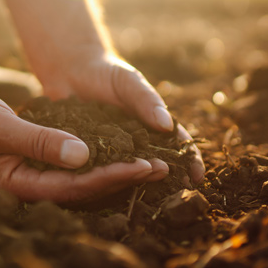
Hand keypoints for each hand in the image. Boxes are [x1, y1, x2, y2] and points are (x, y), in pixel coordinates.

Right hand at [0, 88, 170, 201]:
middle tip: (161, 167)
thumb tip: (83, 156)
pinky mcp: (33, 161)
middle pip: (83, 189)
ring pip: (80, 178)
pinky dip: (95, 158)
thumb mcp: (1, 127)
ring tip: (149, 162)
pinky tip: (117, 150)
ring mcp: (31, 175)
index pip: (75, 187)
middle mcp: (29, 185)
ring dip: (113, 169)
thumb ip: (40, 142)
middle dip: (122, 178)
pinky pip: (70, 165)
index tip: (143, 165)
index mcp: (19, 185)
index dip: (111, 177)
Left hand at [38, 50, 204, 185]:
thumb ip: (147, 100)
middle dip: (169, 180)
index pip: (176, 145)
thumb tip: (167, 125)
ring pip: (128, 172)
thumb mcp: (129, 82)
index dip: (189, 160)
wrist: (71, 70)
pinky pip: (98, 169)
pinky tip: (107, 191)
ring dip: (137, 184)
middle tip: (177, 196)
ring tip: (146, 197)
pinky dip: (105, 181)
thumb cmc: (106, 72)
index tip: (196, 176)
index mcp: (151, 125)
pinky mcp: (88, 154)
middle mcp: (135, 142)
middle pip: (156, 164)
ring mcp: (112, 150)